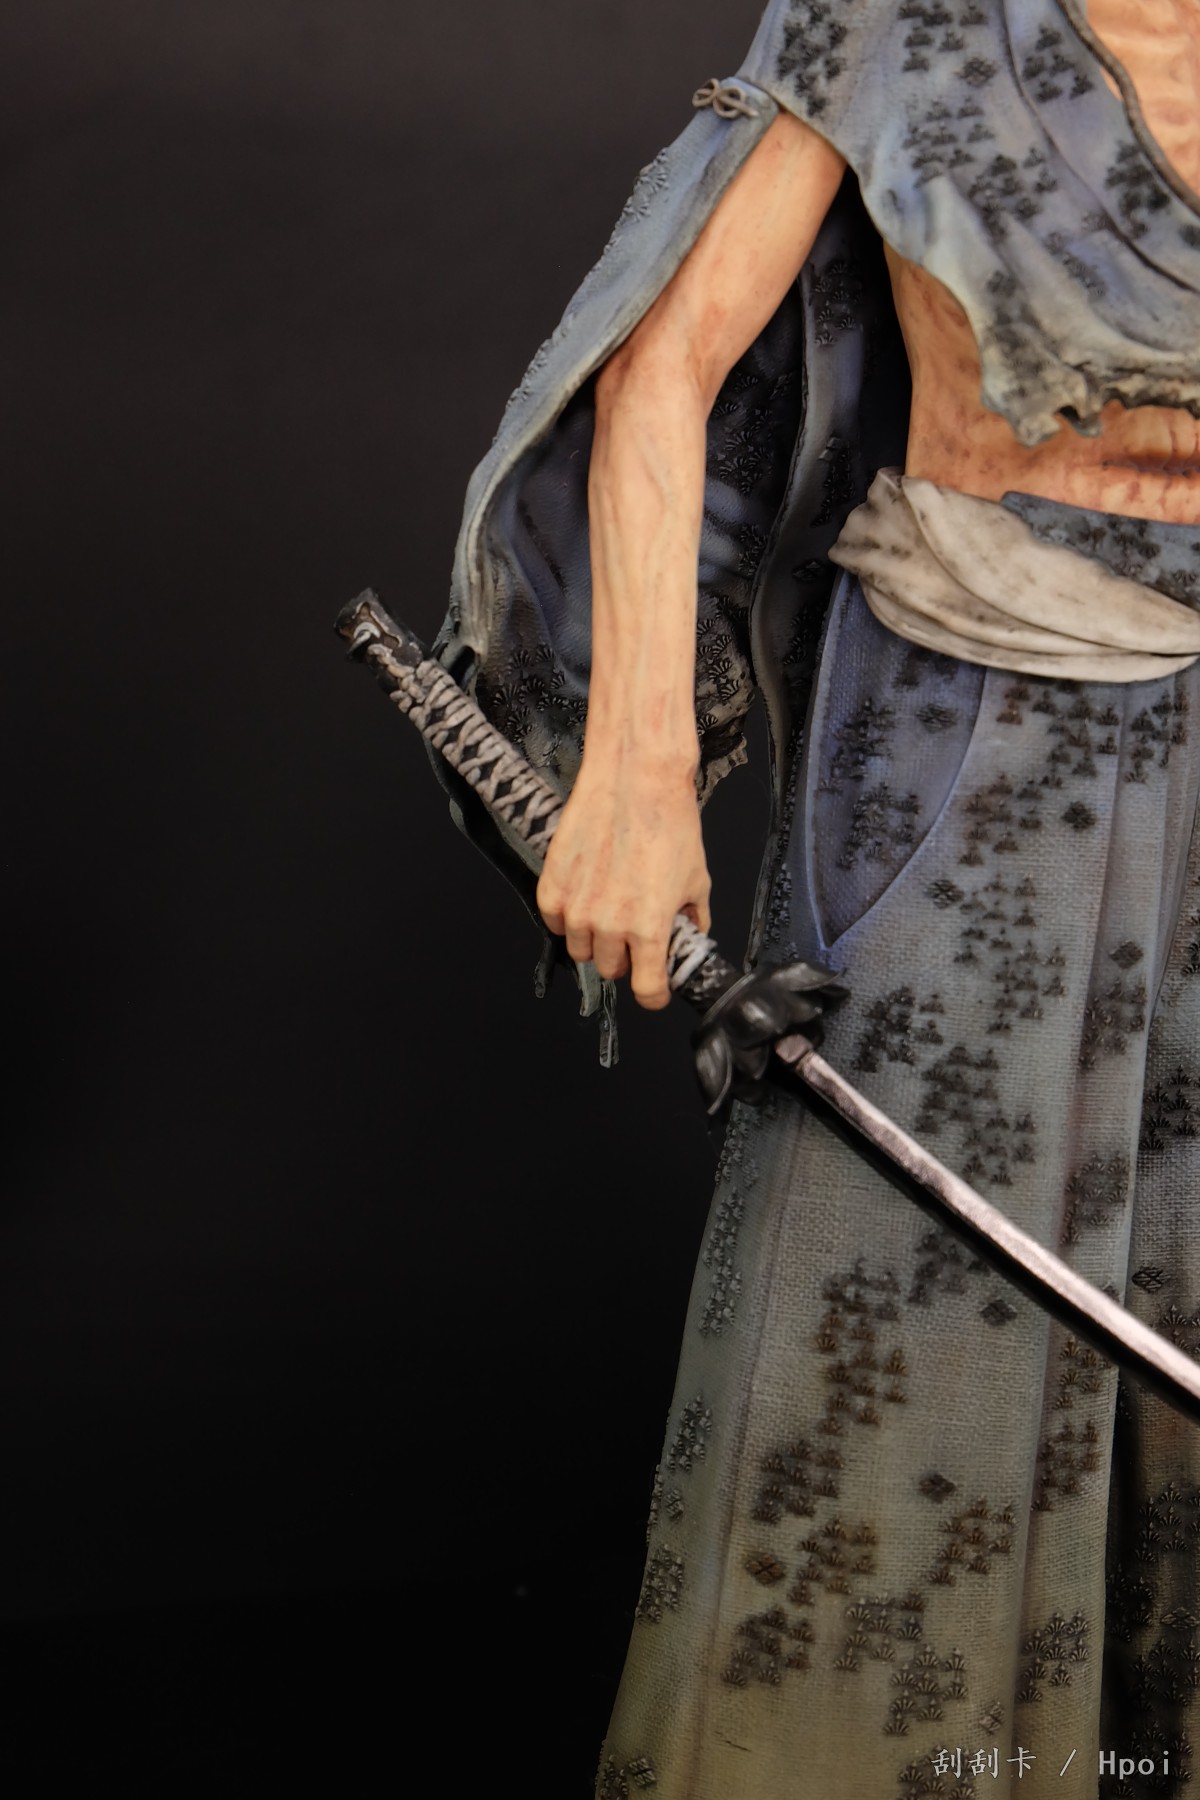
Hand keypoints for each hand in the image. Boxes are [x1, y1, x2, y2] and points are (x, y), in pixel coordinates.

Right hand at [536, 753, 710, 1009]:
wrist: (635, 780)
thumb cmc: (670, 825)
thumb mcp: (698, 878)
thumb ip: (693, 918)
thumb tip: (691, 935)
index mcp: (649, 930)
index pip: (646, 991)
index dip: (654, 992)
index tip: (655, 985)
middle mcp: (609, 927)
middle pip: (611, 970)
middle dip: (625, 956)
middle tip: (633, 928)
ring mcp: (575, 909)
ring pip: (580, 950)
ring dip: (595, 938)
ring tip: (608, 906)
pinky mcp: (550, 888)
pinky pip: (554, 922)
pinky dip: (567, 915)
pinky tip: (585, 890)